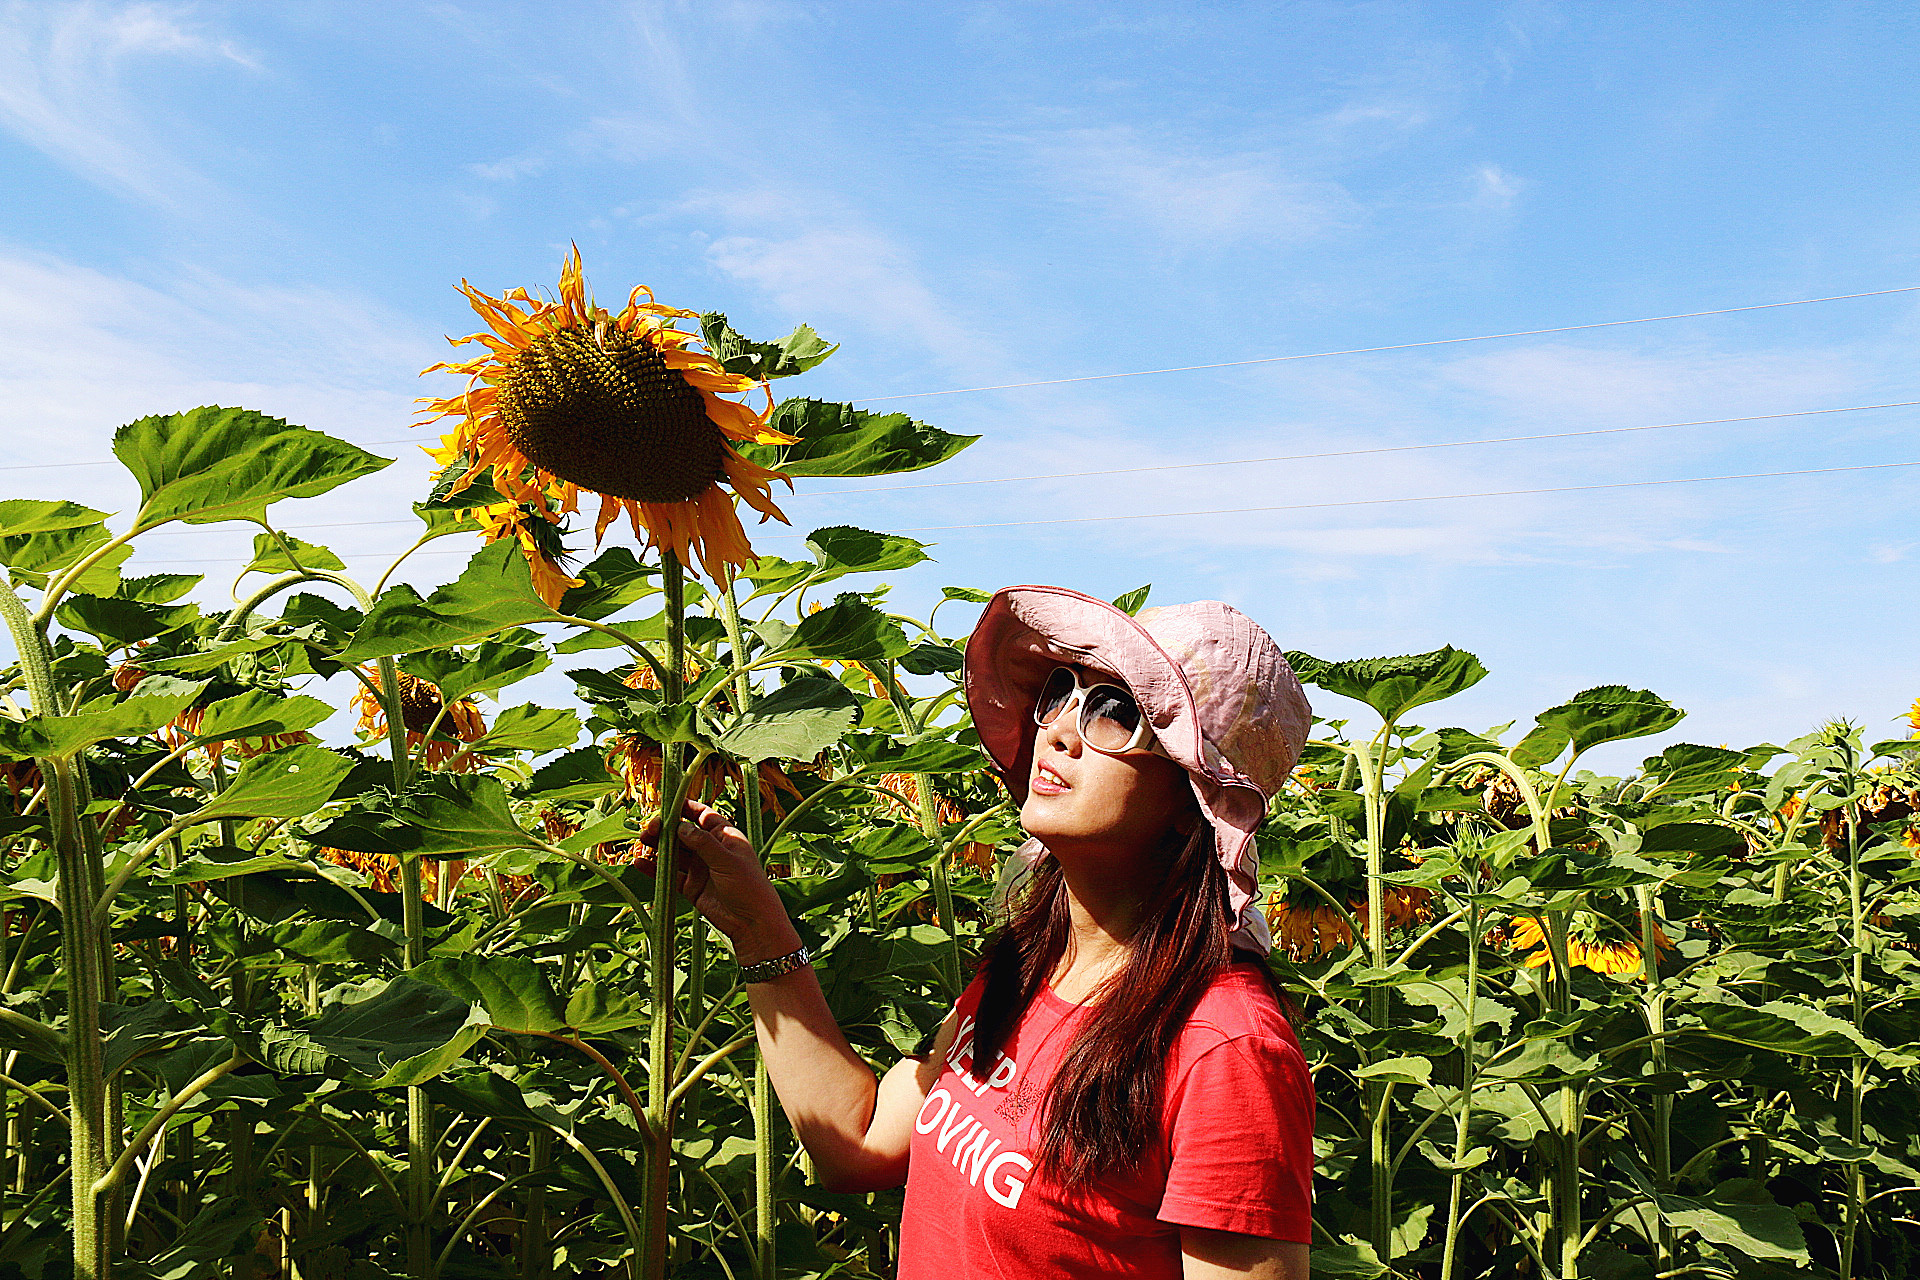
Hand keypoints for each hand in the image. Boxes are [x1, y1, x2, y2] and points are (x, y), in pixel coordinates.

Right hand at [639, 798, 800, 964]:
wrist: (751, 923)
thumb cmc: (748, 886)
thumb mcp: (727, 860)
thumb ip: (703, 843)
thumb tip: (681, 826)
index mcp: (725, 837)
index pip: (703, 816)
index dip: (686, 808)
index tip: (668, 803)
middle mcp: (711, 850)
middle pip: (684, 834)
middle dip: (666, 829)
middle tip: (649, 828)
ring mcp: (700, 868)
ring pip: (675, 853)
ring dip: (658, 846)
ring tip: (641, 841)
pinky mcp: (691, 886)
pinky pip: (670, 874)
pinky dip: (654, 869)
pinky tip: (639, 863)